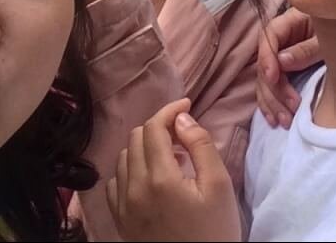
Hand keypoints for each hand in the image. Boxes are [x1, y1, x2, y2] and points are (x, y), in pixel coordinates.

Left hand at [107, 99, 240, 241]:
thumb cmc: (214, 233)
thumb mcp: (219, 187)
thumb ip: (200, 146)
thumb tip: (181, 118)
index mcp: (159, 178)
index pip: (154, 127)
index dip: (170, 110)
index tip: (188, 105)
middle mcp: (133, 188)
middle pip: (138, 137)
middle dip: (160, 127)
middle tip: (184, 136)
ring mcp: (123, 205)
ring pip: (125, 156)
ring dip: (146, 147)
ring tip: (172, 158)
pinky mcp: (120, 219)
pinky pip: (115, 182)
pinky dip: (131, 169)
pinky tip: (151, 178)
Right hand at [257, 7, 319, 127]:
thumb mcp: (331, 39)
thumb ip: (307, 49)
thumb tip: (281, 61)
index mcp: (292, 21)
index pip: (269, 36)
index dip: (267, 57)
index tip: (272, 77)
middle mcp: (283, 39)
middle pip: (266, 62)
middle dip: (274, 89)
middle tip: (291, 108)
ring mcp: (283, 56)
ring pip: (266, 79)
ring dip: (272, 102)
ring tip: (284, 120)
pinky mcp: (287, 72)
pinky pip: (273, 88)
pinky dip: (272, 104)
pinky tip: (275, 119)